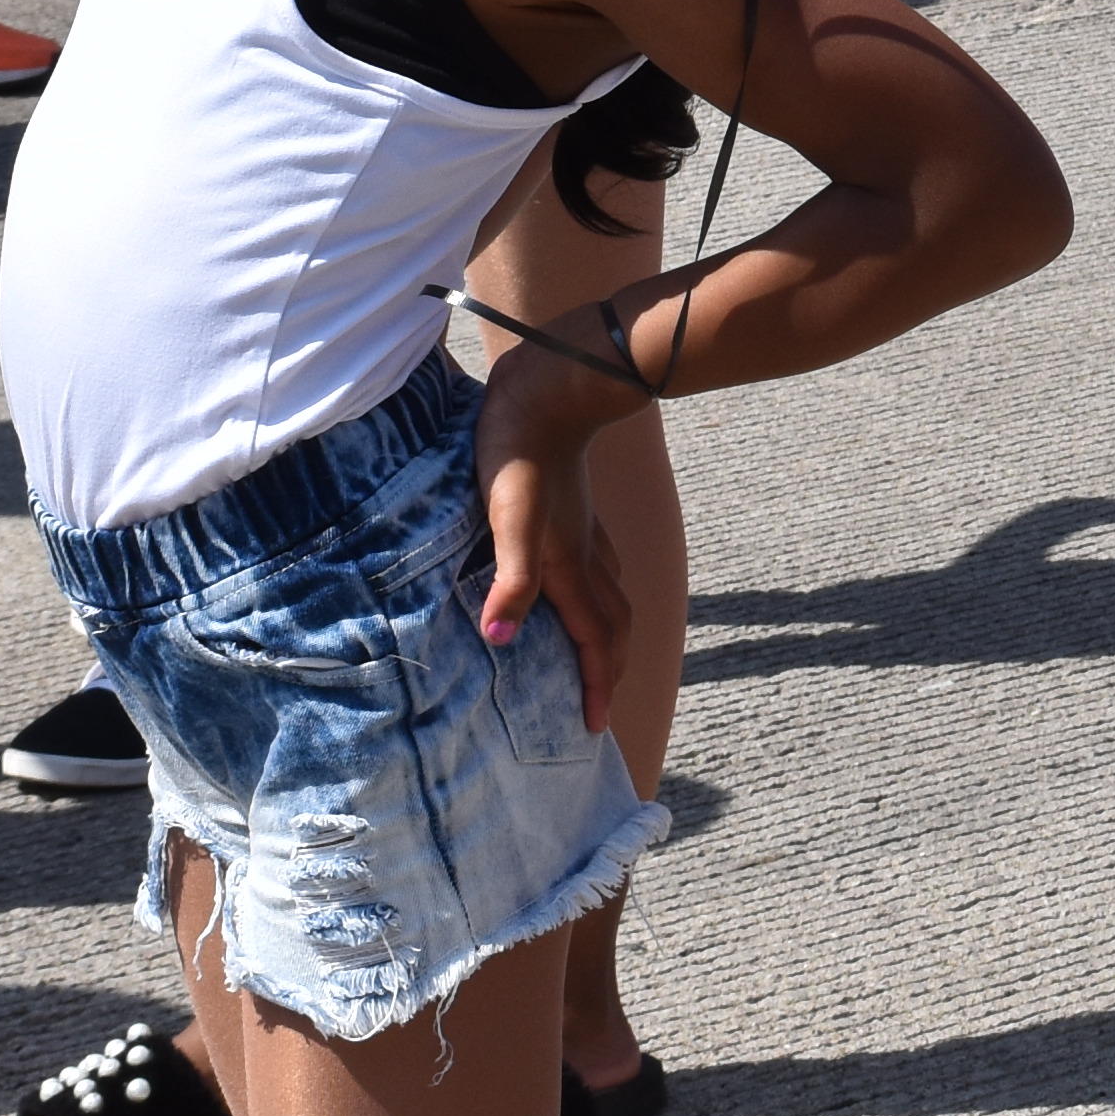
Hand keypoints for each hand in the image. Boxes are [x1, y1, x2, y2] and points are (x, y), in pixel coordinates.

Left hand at [468, 323, 639, 724]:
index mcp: (569, 566)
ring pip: (611, 598)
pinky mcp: (578, 511)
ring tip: (598, 660)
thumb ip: (512, 577)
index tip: (595, 727)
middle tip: (599, 706)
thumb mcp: (508, 515)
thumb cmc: (520, 452)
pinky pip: (599, 570)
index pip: (592, 640)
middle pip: (611, 626)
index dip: (596, 685)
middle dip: (610, 670)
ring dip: (609, 637)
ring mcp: (587, 531)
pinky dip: (599, 597)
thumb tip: (502, 637)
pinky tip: (582, 588)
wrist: (553, 388)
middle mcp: (586, 556)